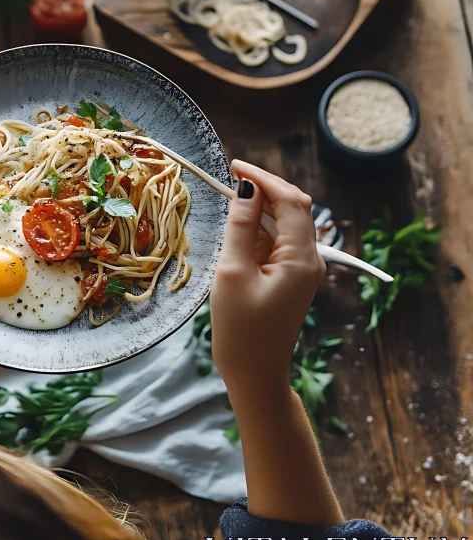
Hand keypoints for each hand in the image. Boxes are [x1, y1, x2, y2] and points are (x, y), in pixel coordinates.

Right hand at [210, 160, 324, 392]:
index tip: (234, 165)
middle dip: (265, 189)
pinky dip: (259, 232)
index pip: (291, 200)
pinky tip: (238, 233)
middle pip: (294, 208)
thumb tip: (246, 188)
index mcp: (301, 257)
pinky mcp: (291, 279)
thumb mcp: (233, 271)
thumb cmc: (241, 328)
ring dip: (260, 210)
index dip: (265, 178)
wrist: (255, 374)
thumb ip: (241, 225)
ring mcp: (302, 270)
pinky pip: (278, 244)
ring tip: (229, 202)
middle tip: (230, 178)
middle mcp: (310, 259)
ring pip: (285, 225)